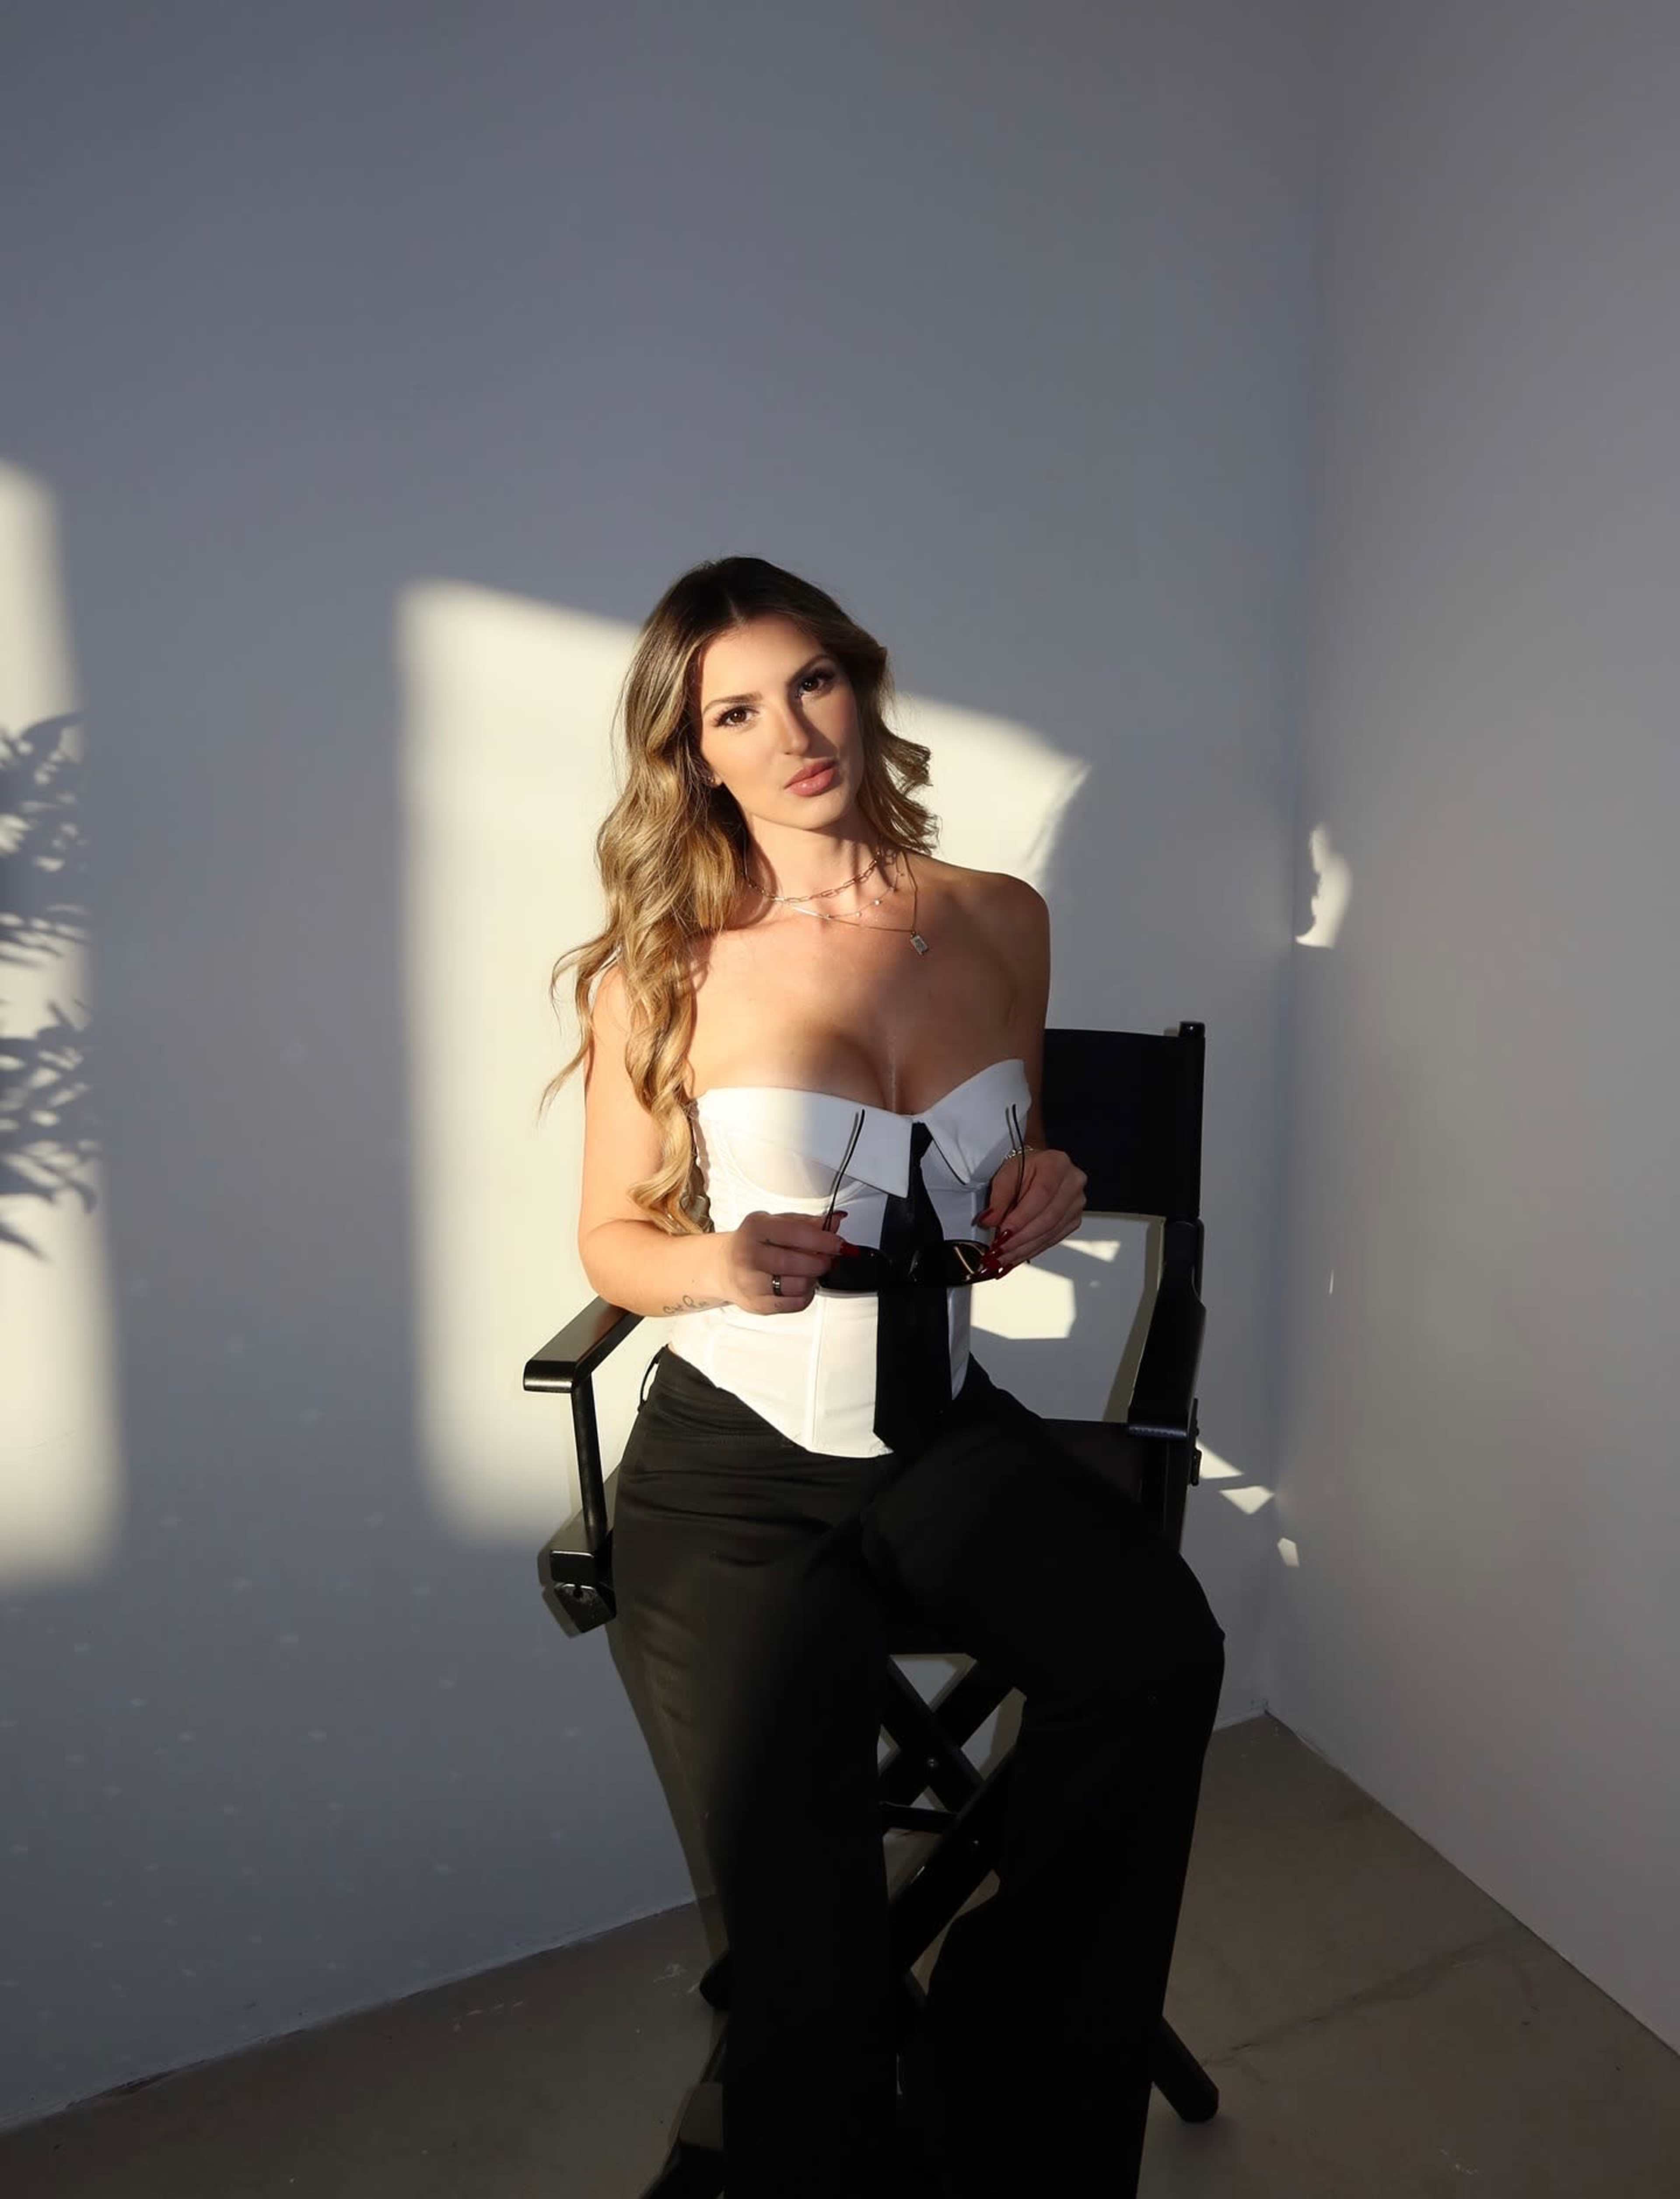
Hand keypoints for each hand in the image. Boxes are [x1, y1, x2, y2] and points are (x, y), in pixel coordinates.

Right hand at [720, 1207, 849, 1313]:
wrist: (724, 1266)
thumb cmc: (754, 1242)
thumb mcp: (776, 1223)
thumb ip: (806, 1222)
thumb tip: (835, 1221)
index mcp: (756, 1228)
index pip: (797, 1234)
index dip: (824, 1240)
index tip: (839, 1244)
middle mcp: (749, 1255)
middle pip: (798, 1263)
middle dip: (821, 1262)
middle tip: (826, 1259)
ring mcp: (751, 1283)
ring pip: (798, 1286)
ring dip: (813, 1279)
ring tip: (810, 1272)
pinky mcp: (757, 1304)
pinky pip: (794, 1304)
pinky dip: (806, 1295)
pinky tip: (801, 1285)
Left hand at [974, 1147, 1085, 1273]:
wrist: (1037, 1170)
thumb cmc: (1024, 1168)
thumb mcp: (1006, 1174)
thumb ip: (998, 1197)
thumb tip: (990, 1221)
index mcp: (1057, 1164)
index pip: (1041, 1195)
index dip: (1022, 1217)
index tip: (1003, 1232)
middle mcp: (1073, 1183)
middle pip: (1048, 1218)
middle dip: (1021, 1238)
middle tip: (1000, 1250)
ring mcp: (1076, 1203)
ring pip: (1050, 1232)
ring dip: (1024, 1248)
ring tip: (1004, 1257)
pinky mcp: (1073, 1220)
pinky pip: (1053, 1239)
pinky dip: (1032, 1249)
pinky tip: (1017, 1255)